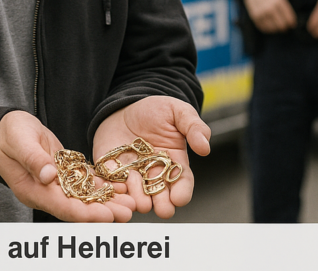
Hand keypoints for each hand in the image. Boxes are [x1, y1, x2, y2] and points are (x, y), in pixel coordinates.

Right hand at [0, 111, 135, 221]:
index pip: (62, 207)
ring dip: (108, 201)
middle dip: (104, 211)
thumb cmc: (8, 134)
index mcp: (33, 190)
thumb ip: (33, 159)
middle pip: (78, 207)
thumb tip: (49, 175)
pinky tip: (122, 187)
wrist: (5, 128)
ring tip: (131, 204)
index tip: (106, 215)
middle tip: (128, 212)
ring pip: (86, 197)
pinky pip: (86, 184)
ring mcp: (56, 185)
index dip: (86, 213)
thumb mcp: (19, 141)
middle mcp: (46, 192)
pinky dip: (103, 187)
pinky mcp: (64, 173)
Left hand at [93, 96, 210, 218]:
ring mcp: (134, 177)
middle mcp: (155, 175)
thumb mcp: (178, 112)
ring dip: (140, 200)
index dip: (183, 192)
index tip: (180, 198)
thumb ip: (193, 127)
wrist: (124, 106)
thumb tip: (205, 148)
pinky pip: (113, 187)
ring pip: (138, 196)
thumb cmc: (155, 110)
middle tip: (164, 209)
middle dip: (163, 204)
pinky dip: (115, 191)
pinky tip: (117, 191)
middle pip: (162, 196)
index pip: (183, 183)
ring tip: (141, 201)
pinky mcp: (112, 175)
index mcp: (175, 163)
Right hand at [243, 0, 296, 33]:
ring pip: (273, 29)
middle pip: (281, 25)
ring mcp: (262, 13)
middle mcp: (270, 7)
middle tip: (285, 27)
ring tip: (277, 25)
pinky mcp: (255, 17)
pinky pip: (264, 29)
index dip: (292, 24)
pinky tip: (270, 25)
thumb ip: (286, 9)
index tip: (292, 25)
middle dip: (285, 28)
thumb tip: (292, 24)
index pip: (289, 19)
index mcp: (278, 1)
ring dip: (276, 29)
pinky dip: (269, 29)